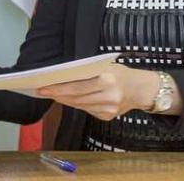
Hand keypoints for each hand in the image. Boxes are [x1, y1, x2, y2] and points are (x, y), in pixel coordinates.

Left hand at [36, 64, 161, 120]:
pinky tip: (67, 99)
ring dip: (64, 100)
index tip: (43, 87)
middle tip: (42, 91)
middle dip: (57, 95)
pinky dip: (75, 104)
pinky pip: (86, 110)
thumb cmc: (120, 73)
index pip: (77, 86)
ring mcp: (108, 109)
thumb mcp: (106, 66)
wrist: (141, 89)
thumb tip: (62, 75)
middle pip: (76, 98)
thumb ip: (88, 71)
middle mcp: (108, 96)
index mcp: (107, 80)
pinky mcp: (108, 117)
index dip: (58, 88)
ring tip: (52, 94)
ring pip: (79, 106)